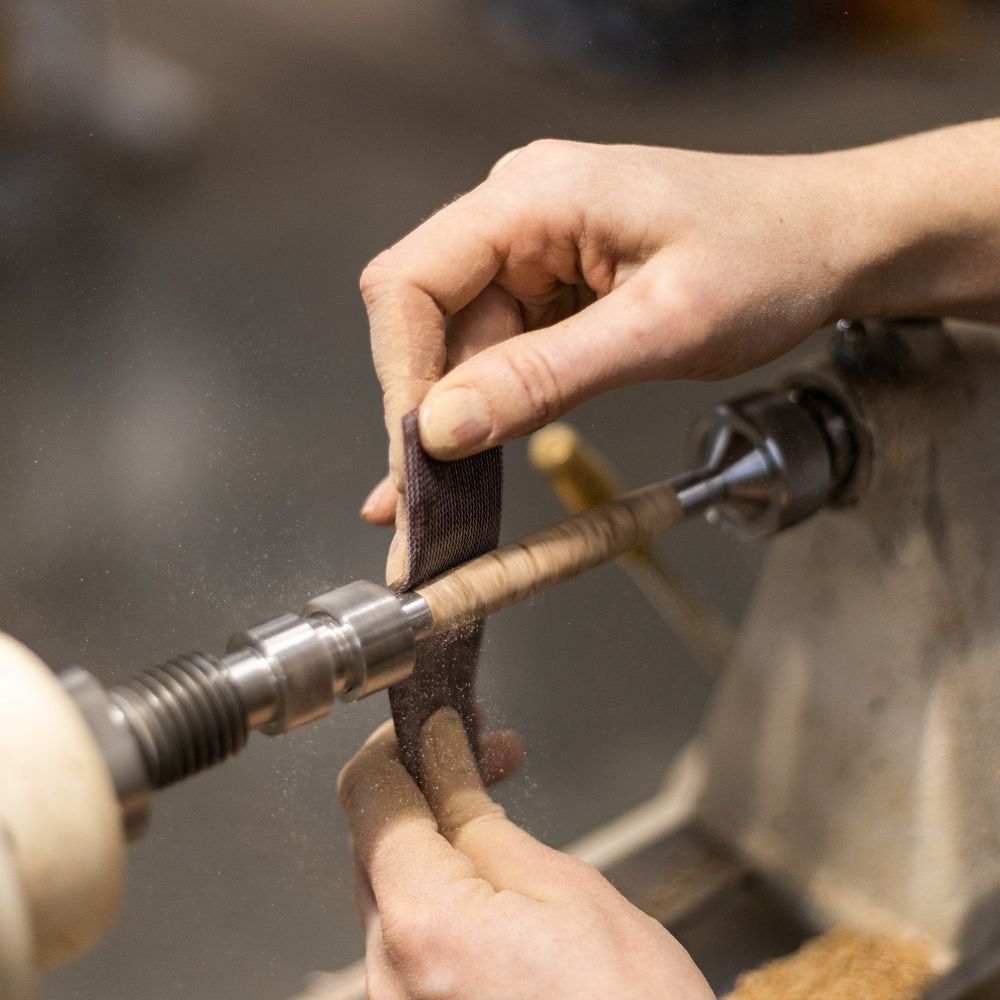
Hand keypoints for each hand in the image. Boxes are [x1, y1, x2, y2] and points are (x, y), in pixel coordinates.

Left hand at [338, 708, 714, 999]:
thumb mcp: (566, 890)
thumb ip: (479, 815)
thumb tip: (441, 749)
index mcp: (421, 926)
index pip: (370, 795)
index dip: (405, 742)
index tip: (448, 721)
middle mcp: (387, 978)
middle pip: (375, 841)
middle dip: (426, 784)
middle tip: (491, 755)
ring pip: (391, 889)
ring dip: (436, 838)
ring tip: (500, 817)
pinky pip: (409, 940)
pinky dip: (441, 895)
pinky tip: (491, 886)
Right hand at [360, 122, 999, 581]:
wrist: (833, 239)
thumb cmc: (772, 257)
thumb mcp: (661, 327)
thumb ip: (544, 377)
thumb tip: (443, 427)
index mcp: (534, 196)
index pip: (411, 284)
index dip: (401, 376)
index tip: (417, 455)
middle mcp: (520, 213)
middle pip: (428, 319)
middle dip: (424, 413)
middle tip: (422, 503)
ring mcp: (536, 247)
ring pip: (461, 342)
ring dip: (458, 418)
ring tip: (448, 500)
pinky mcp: (556, 282)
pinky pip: (502, 346)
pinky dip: (494, 403)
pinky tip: (481, 453)